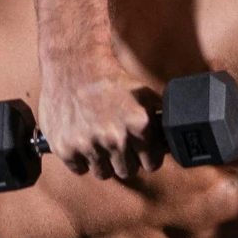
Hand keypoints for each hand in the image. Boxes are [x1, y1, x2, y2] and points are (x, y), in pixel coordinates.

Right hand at [38, 60, 161, 180]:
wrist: (74, 64)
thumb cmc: (109, 79)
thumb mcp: (144, 94)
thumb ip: (160, 119)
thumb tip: (172, 140)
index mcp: (138, 125)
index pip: (152, 164)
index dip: (147, 156)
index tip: (140, 151)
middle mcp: (115, 138)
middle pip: (128, 172)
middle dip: (125, 160)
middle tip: (117, 143)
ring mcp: (89, 145)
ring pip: (103, 173)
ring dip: (103, 162)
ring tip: (99, 142)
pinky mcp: (65, 148)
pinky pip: (80, 169)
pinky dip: (81, 159)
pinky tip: (82, 140)